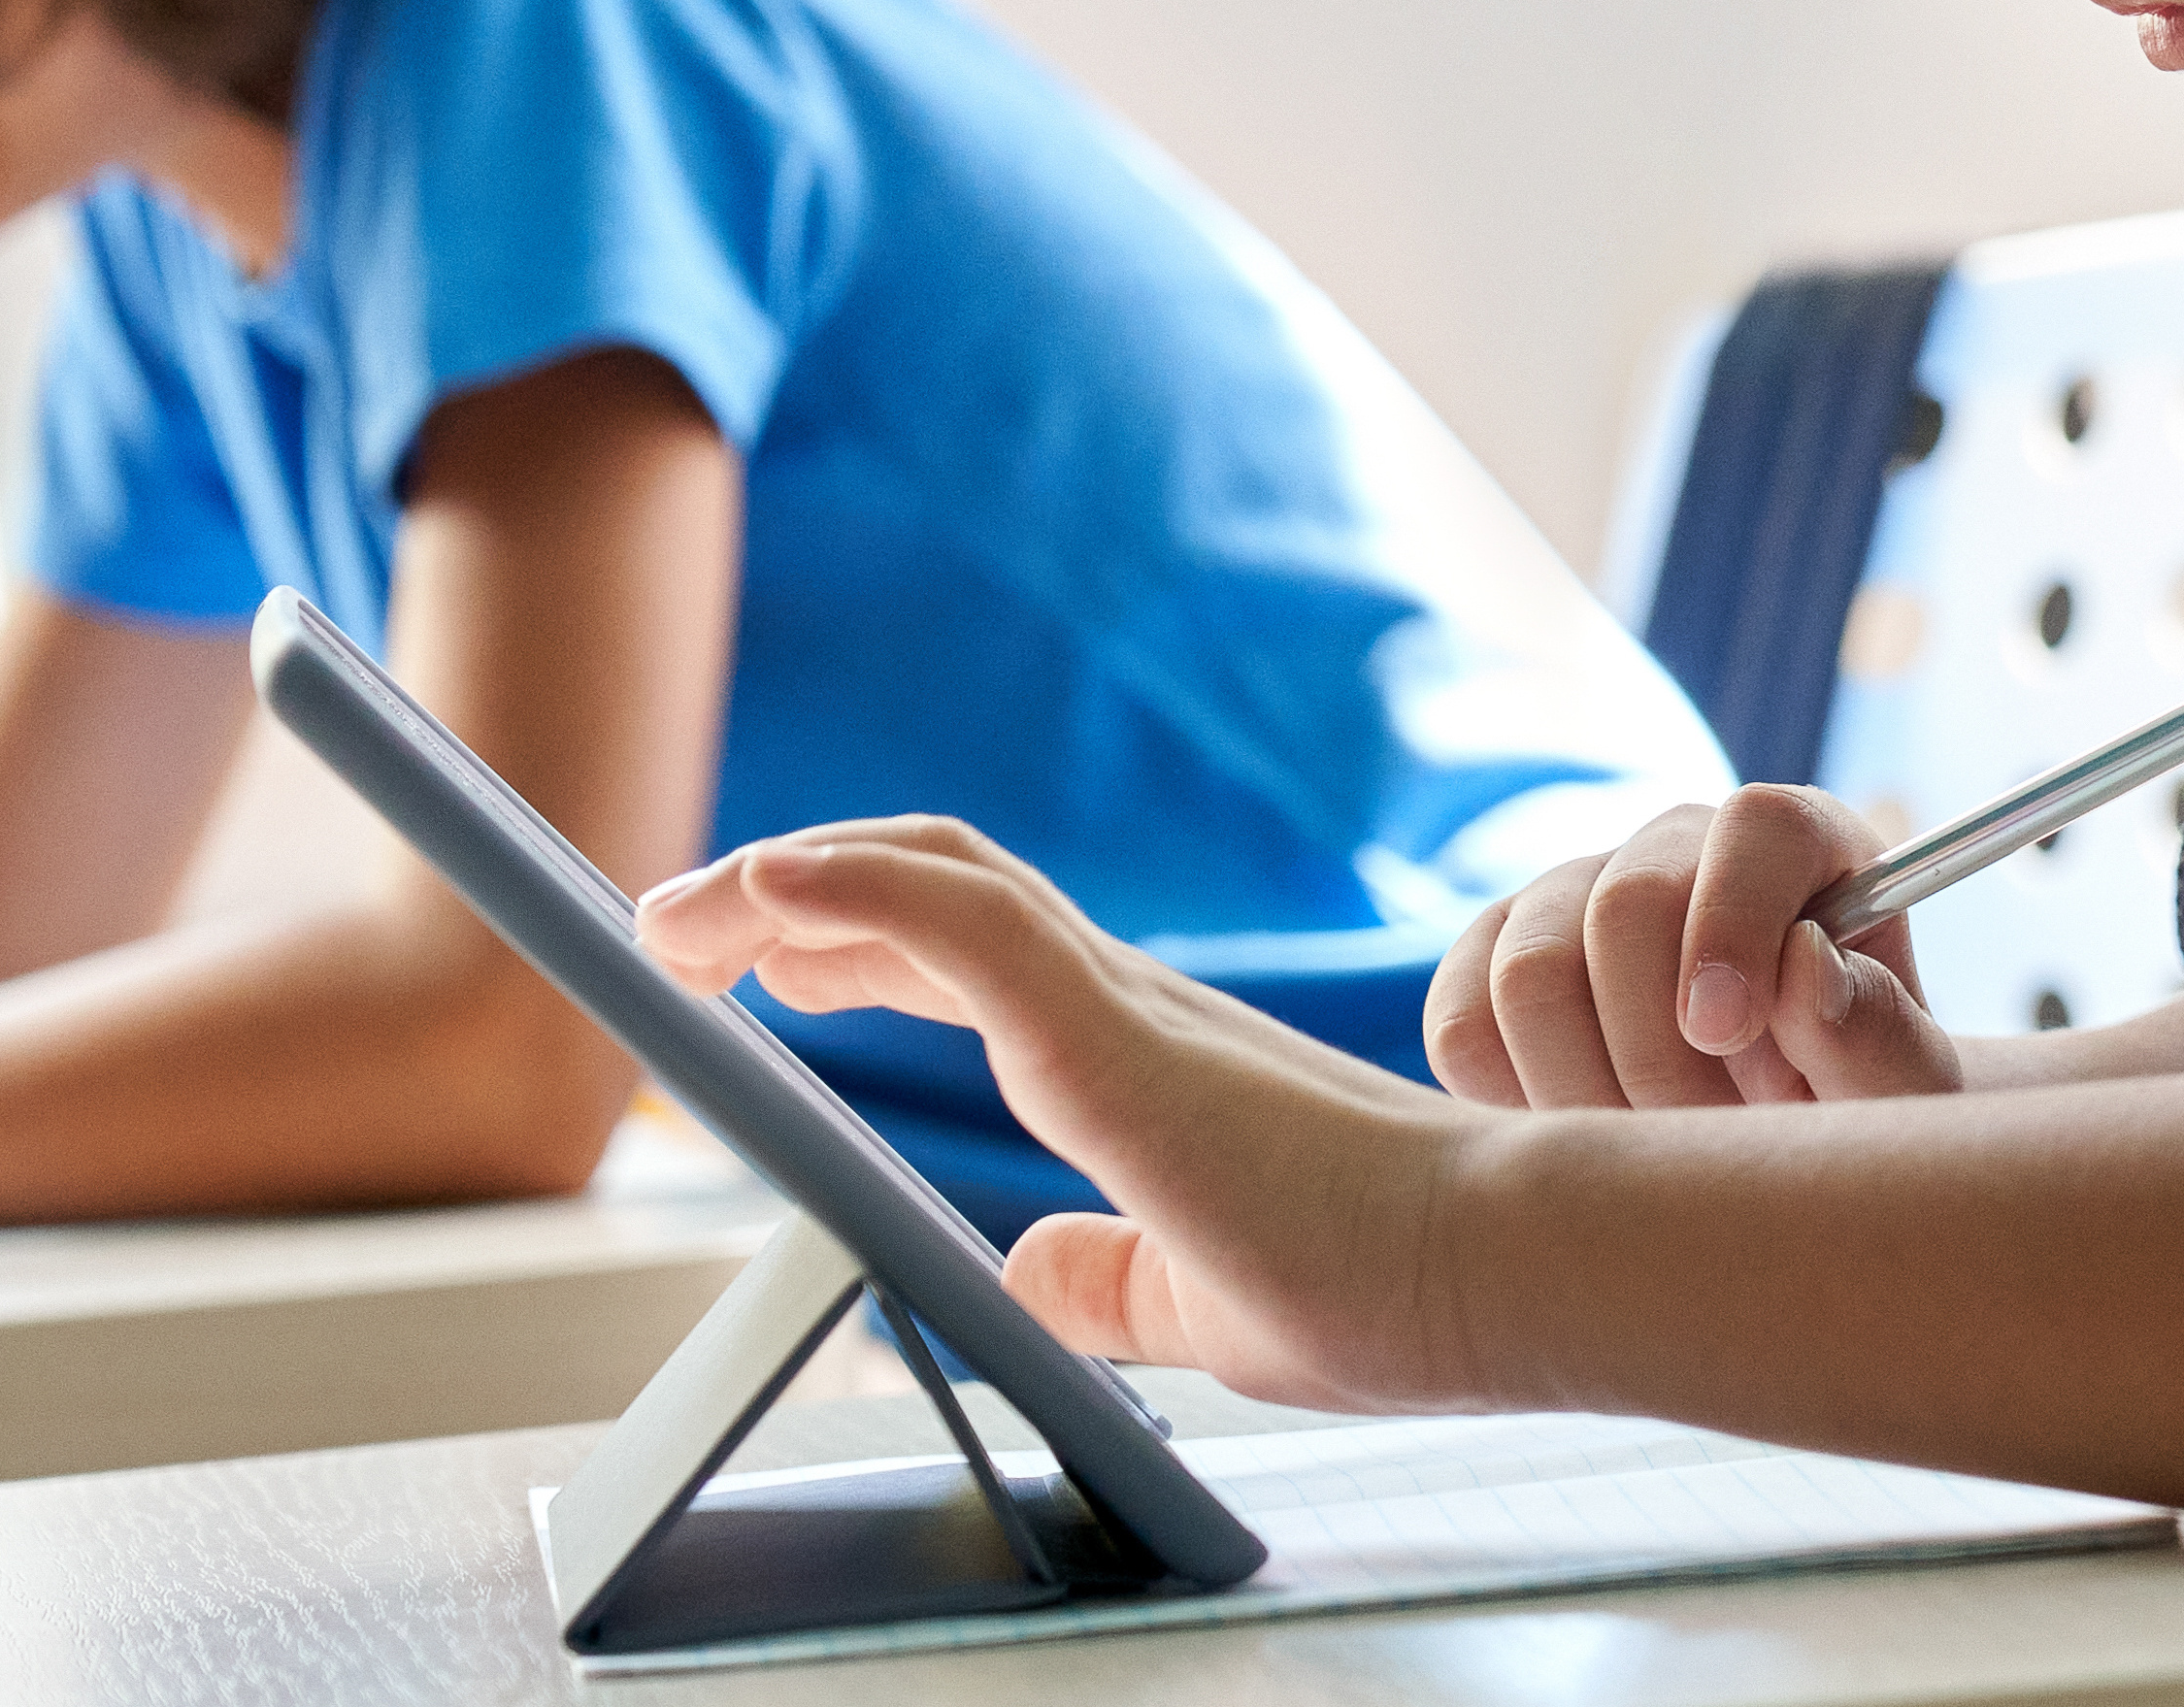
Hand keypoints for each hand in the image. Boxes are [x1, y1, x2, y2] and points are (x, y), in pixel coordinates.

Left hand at [635, 817, 1505, 1413]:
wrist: (1506, 1277)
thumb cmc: (1394, 1288)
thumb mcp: (1200, 1306)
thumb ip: (1113, 1280)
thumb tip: (1025, 1271)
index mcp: (1140, 1061)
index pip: (969, 955)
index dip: (854, 941)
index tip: (765, 965)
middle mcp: (1126, 1005)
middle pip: (929, 889)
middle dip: (786, 893)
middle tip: (676, 929)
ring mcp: (1124, 1007)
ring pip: (934, 876)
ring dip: (784, 878)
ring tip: (677, 917)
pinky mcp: (1119, 1033)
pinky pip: (961, 920)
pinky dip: (851, 885)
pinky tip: (764, 887)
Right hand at [1428, 785, 1964, 1108]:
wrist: (1770, 1157)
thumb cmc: (1852, 1116)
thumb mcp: (1902, 1098)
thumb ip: (1878, 1037)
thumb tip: (1802, 967)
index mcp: (1798, 847)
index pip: (1758, 826)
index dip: (1736, 920)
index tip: (1730, 1035)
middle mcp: (1675, 850)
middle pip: (1625, 904)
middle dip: (1661, 1053)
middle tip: (1710, 1140)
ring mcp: (1569, 897)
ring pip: (1529, 972)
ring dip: (1587, 1093)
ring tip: (1658, 1150)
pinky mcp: (1488, 962)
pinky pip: (1460, 1024)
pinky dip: (1509, 1101)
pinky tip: (1583, 1135)